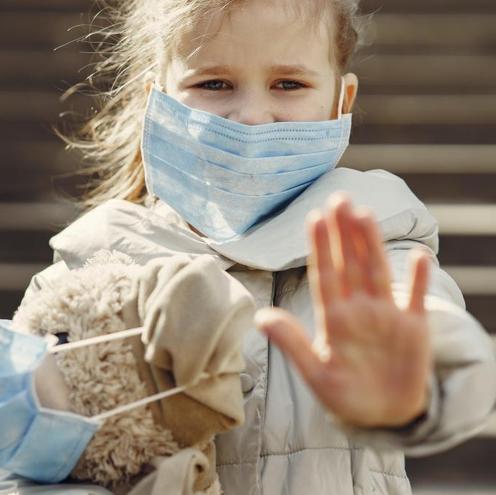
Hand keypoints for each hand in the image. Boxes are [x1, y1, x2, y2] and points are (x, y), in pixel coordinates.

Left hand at [254, 192, 432, 427]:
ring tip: (364, 214)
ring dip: (372, 244)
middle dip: (344, 232)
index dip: (319, 246)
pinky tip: (420, 256)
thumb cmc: (344, 394)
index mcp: (334, 318)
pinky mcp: (413, 330)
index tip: (313, 217)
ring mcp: (387, 316)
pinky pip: (416, 300)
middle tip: (338, 198)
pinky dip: (419, 280)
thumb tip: (260, 317)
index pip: (324, 274)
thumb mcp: (314, 373)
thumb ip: (291, 343)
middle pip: (350, 264)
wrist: (381, 416)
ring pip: (377, 272)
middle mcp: (359, 310)